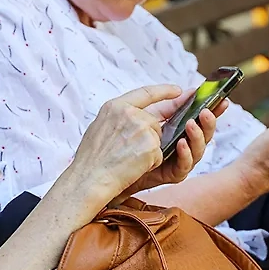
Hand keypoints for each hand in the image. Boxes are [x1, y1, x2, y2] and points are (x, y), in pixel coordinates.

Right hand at [70, 84, 182, 204]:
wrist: (90, 179)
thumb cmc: (91, 159)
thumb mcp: (100, 127)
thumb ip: (120, 117)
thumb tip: (138, 116)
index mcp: (115, 106)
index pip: (145, 92)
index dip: (164, 91)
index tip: (178, 91)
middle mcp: (130, 113)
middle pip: (153, 122)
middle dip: (149, 137)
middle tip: (128, 152)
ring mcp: (142, 128)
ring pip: (157, 139)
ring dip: (148, 151)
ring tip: (126, 159)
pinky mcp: (151, 145)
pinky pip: (159, 155)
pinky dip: (149, 164)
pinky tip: (132, 167)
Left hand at [110, 98, 228, 205]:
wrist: (111, 168)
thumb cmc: (127, 141)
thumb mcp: (145, 116)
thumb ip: (166, 105)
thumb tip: (186, 91)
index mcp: (180, 129)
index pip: (201, 118)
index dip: (213, 109)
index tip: (222, 99)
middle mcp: (184, 145)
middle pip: (204, 134)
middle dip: (208, 122)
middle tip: (206, 111)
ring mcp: (179, 160)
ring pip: (198, 149)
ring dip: (197, 136)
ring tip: (191, 124)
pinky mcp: (172, 174)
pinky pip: (184, 165)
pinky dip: (185, 154)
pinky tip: (181, 144)